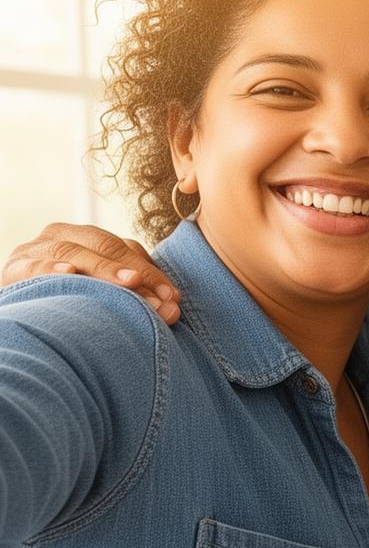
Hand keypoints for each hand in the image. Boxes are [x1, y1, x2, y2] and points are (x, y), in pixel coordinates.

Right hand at [3, 223, 178, 323]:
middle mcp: (60, 236)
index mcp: (84, 236)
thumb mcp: (101, 289)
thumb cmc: (67, 300)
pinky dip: (52, 268)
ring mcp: (34, 251)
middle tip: (159, 300)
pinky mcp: (13, 270)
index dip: (151, 271)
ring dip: (103, 268)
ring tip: (129, 282)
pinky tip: (69, 273)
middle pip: (104, 245)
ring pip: (73, 252)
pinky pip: (33, 266)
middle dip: (135, 273)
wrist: (20, 310)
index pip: (124, 247)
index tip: (173, 298)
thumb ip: (135, 291)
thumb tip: (174, 307)